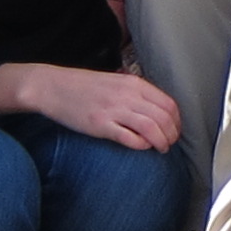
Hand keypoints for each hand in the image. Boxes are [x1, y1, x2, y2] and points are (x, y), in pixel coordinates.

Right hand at [34, 63, 182, 151]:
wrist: (53, 87)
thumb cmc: (84, 86)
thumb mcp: (115, 81)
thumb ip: (135, 93)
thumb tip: (156, 110)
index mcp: (134, 83)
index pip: (168, 103)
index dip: (177, 121)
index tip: (174, 130)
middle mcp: (127, 95)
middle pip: (164, 117)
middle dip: (172, 134)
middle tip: (170, 143)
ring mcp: (114, 109)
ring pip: (151, 128)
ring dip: (161, 141)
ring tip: (161, 149)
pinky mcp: (100, 124)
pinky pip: (129, 138)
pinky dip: (141, 144)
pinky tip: (142, 147)